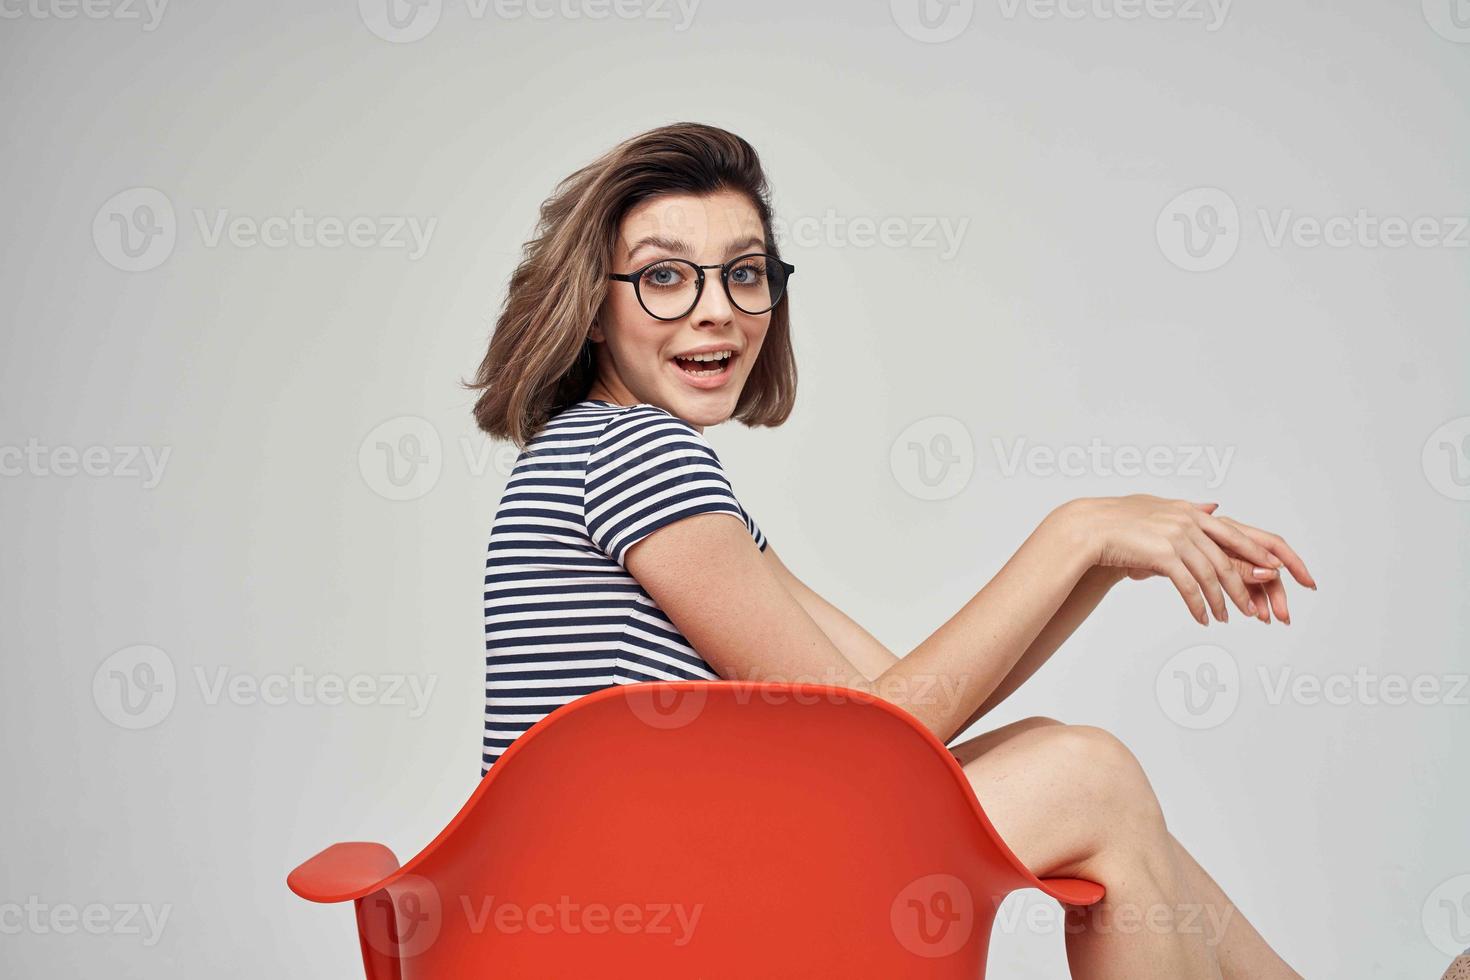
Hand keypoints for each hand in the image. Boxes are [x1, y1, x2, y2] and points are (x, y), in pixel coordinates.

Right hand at [1060, 495, 1315, 625]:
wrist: (1089, 528)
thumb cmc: (1118, 521)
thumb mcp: (1159, 508)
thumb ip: (1188, 510)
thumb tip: (1214, 507)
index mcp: (1192, 511)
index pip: (1238, 534)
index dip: (1262, 554)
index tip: (1281, 574)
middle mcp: (1189, 520)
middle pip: (1229, 558)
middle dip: (1245, 587)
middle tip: (1257, 610)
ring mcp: (1176, 536)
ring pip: (1211, 575)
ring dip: (1222, 601)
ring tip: (1226, 619)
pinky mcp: (1162, 554)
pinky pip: (1188, 586)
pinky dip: (1198, 605)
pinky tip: (1202, 619)